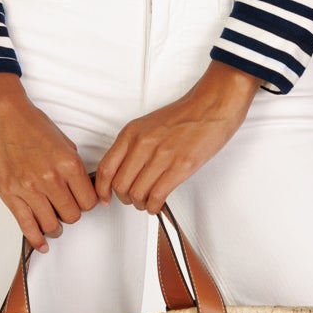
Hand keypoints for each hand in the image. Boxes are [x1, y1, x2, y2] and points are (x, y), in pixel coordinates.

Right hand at [0, 72, 98, 251]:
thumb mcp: (62, 140)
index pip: (89, 201)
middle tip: (67, 208)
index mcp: (68, 164)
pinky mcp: (10, 195)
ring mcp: (28, 189)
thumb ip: (72, 165)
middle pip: (73, 215)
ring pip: (52, 225)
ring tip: (55, 223)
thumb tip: (80, 186)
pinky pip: (27, 226)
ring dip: (56, 226)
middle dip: (72, 213)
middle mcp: (50, 179)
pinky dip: (37, 239)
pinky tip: (43, 244)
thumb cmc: (29, 122)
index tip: (84, 202)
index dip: (87, 203)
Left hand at [94, 60, 260, 212]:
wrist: (211, 106)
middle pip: (120, 185)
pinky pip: (157, 196)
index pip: (106, 168)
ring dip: (140, 204)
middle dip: (124, 199)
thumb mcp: (148, 125)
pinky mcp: (180, 166)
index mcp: (132, 133)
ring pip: (137, 193)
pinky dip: (154, 206)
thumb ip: (133, 146)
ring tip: (147, 202)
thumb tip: (122, 171)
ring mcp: (162, 155)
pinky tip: (157, 204)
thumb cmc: (184, 116)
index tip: (104, 197)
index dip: (101, 188)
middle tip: (131, 199)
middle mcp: (143, 144)